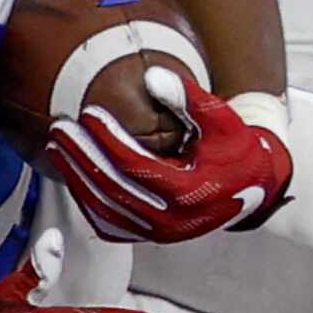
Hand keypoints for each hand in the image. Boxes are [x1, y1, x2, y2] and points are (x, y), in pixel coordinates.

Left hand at [42, 68, 293, 245]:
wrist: (254, 187)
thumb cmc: (237, 149)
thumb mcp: (222, 119)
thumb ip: (189, 98)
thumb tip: (151, 76)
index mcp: (190, 193)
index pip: (136, 166)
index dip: (108, 139)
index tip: (89, 114)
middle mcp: (172, 221)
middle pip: (112, 190)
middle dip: (81, 157)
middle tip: (60, 130)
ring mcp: (159, 233)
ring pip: (105, 211)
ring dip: (77, 179)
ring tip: (58, 149)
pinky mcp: (151, 236)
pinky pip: (109, 224)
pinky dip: (88, 201)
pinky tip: (73, 175)